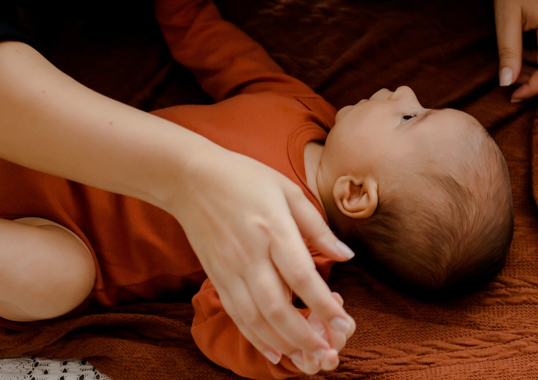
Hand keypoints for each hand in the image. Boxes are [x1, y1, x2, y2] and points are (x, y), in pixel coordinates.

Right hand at [170, 145, 355, 368]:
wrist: (190, 179)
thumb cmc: (245, 178)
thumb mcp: (287, 190)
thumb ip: (316, 226)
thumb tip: (346, 255)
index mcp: (272, 227)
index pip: (300, 275)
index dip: (323, 304)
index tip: (344, 323)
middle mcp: (250, 253)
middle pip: (276, 305)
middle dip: (304, 335)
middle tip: (328, 352)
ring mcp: (229, 268)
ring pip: (255, 317)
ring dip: (282, 343)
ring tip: (307, 359)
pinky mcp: (216, 276)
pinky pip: (237, 314)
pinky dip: (255, 337)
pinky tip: (275, 352)